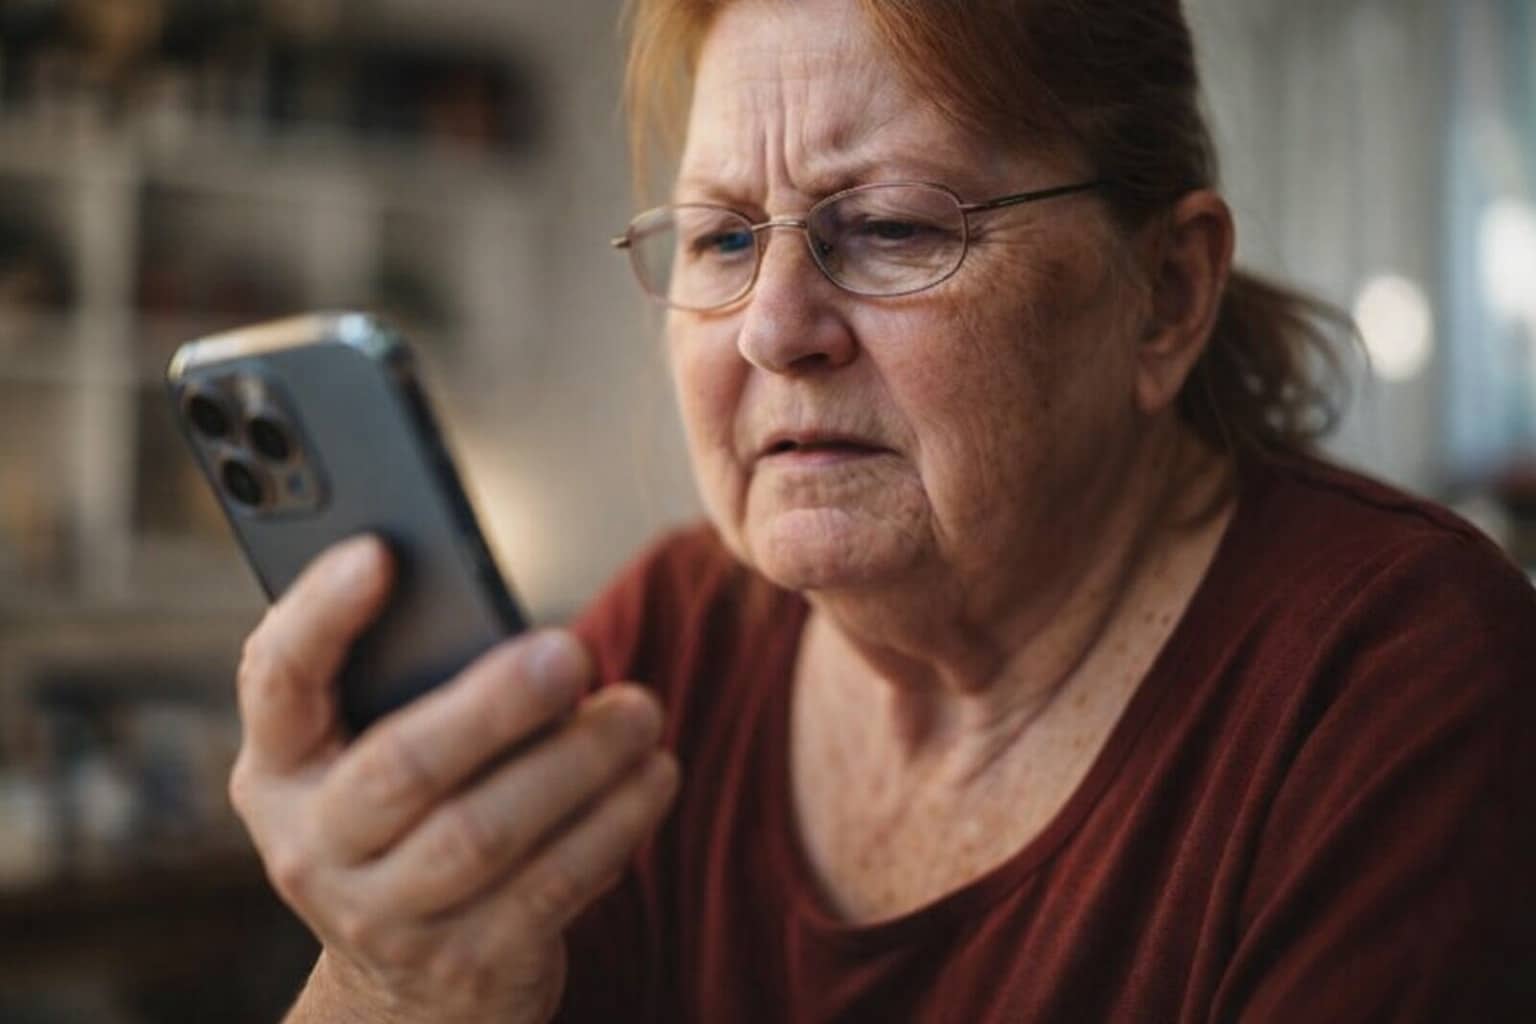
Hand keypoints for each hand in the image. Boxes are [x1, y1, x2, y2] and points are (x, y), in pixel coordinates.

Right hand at [228, 536, 678, 1023]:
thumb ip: (411, 689)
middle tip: (572, 652)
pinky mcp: (469, 963)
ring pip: (483, 835)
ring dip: (576, 764)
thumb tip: (523, 632)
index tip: (379, 553)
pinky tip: (654, 777)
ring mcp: (385, 917)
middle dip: (493, 705)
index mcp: (281, 767)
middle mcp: (313, 846)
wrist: (405, 990)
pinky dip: (612, 826)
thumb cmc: (406, 821)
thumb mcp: (369, 758)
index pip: (275, 680)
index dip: (320, 615)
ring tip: (641, 712)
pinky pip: (550, 888)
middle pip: (401, 767)